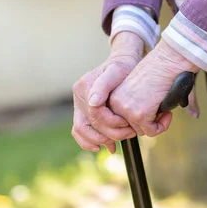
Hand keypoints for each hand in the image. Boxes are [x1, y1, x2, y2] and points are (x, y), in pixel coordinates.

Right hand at [71, 32, 142, 152]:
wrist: (123, 61)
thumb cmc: (124, 66)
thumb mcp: (118, 70)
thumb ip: (104, 85)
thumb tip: (94, 103)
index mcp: (85, 86)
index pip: (95, 113)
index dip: (112, 123)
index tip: (127, 125)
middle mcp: (78, 95)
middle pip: (87, 124)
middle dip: (108, 134)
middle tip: (128, 135)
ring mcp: (78, 103)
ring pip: (80, 130)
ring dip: (98, 140)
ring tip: (116, 144)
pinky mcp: (82, 110)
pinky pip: (80, 129)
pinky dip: (89, 141)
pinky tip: (104, 146)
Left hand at [109, 40, 199, 136]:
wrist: (165, 62)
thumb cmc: (155, 72)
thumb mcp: (135, 90)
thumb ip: (131, 107)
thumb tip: (138, 127)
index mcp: (112, 97)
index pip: (118, 122)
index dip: (135, 122)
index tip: (148, 115)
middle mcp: (115, 104)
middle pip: (129, 128)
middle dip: (147, 124)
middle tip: (159, 113)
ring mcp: (126, 110)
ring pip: (141, 131)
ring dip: (156, 124)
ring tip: (163, 110)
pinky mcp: (140, 114)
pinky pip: (152, 131)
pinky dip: (163, 126)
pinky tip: (167, 113)